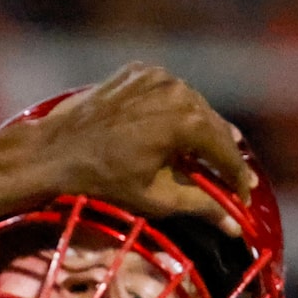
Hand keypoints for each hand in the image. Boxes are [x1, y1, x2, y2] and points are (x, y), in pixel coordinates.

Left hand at [5, 64, 253, 237]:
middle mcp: (178, 90)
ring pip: (194, 106)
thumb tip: (234, 226)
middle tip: (235, 178)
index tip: (243, 196)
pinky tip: (176, 129)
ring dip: (202, 130)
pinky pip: (170, 92)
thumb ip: (201, 207)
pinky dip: (176, 110)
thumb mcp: (156, 198)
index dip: (237, 178)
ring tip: (209, 154)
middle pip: (214, 126)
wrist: (54, 150)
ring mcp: (158, 76)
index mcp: (187, 121)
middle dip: (224, 154)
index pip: (226, 151)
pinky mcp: (140, 71)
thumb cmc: (103, 179)